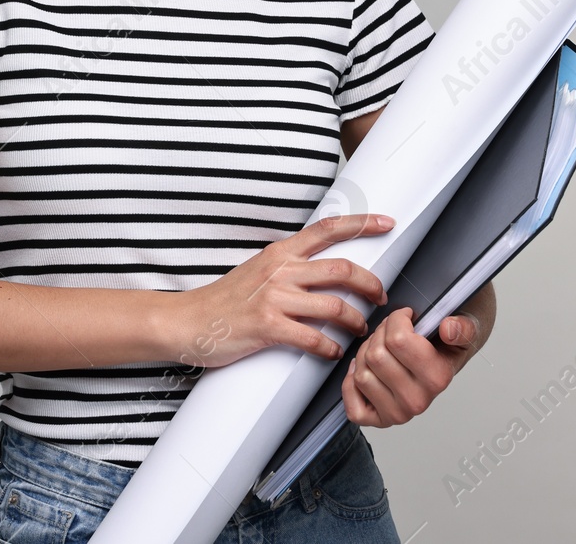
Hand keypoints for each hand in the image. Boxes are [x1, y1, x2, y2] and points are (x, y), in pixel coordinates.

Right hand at [166, 213, 396, 369]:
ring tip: (361, 329)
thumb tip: (322, 269)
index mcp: (280, 253)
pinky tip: (333, 352)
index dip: (361, 224)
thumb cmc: (224, 300)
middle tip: (381, 297)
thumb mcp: (258, 271)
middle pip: (342, 269)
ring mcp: (274, 298)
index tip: (388, 223)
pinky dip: (331, 348)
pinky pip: (314, 338)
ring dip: (357, 321)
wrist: (188, 321)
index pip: (328, 229)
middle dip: (371, 284)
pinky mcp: (267, 327)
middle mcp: (280, 270)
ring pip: (335, 305)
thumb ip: (288, 267)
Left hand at [341, 305, 483, 427]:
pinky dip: (351, 384)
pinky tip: (366, 369)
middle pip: (376, 356)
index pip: (398, 340)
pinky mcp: (380, 420)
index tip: (405, 316)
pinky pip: (352, 404)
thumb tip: (448, 328)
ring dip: (365, 354)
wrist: (445, 363)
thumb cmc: (447, 344)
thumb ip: (462, 326)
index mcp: (437, 378)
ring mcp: (398, 414)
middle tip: (391, 332)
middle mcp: (417, 401)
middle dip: (379, 334)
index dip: (396, 319)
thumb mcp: (465, 328)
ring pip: (361, 374)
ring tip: (382, 348)